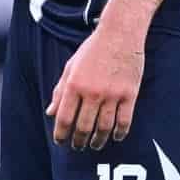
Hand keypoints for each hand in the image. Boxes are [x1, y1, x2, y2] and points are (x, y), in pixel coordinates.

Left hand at [46, 17, 146, 151]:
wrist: (120, 33)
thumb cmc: (93, 49)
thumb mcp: (71, 66)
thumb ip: (59, 90)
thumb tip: (50, 113)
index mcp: (74, 84)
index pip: (64, 118)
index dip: (61, 134)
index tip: (61, 142)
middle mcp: (92, 92)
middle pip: (83, 127)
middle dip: (79, 141)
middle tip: (78, 147)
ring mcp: (112, 94)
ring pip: (104, 127)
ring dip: (98, 140)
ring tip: (94, 145)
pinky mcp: (130, 94)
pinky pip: (124, 121)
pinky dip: (119, 133)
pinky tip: (116, 137)